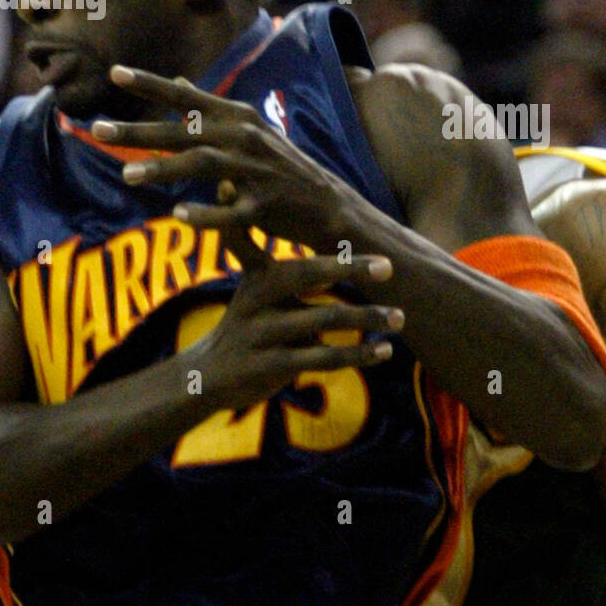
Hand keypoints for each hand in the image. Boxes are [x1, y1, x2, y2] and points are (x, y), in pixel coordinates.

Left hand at [92, 66, 353, 248]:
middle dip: (139, 131)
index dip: (151, 84)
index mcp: (238, 117)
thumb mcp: (249, 129)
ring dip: (164, 170)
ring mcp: (256, 172)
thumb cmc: (279, 166)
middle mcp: (245, 138)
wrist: (327, 204)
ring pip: (203, 165)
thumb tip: (177, 78)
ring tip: (127, 175)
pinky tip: (179, 216)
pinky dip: (205, 215)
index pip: (187, 97)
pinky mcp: (264, 207)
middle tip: (97, 129)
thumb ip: (209, 109)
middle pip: (184, 131)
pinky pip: (229, 212)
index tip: (113, 73)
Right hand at [188, 226, 402, 407]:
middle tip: (388, 266)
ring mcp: (261, 332)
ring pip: (322, 320)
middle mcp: (257, 298)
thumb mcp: (254, 287)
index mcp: (258, 275)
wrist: (205, 375)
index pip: (298, 253)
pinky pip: (321, 359)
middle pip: (307, 274)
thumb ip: (287, 266)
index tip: (356, 229)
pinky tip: (384, 351)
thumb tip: (332, 241)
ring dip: (366, 318)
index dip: (327, 246)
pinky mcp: (268, 365)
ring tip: (399, 318)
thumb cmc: (247, 323)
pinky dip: (356, 354)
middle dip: (349, 268)